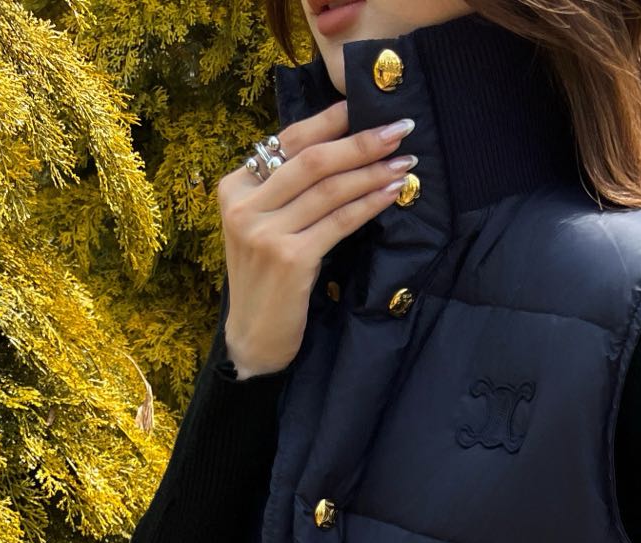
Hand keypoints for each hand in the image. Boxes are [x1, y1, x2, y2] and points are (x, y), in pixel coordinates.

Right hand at [216, 98, 417, 378]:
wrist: (253, 339)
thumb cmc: (267, 281)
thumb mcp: (266, 228)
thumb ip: (287, 191)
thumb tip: (341, 146)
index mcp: (235, 188)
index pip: (288, 142)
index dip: (330, 121)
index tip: (365, 105)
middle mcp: (245, 206)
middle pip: (313, 160)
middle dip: (361, 140)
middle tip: (400, 128)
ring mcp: (265, 233)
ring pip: (329, 189)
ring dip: (372, 171)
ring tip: (405, 162)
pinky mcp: (290, 259)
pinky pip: (339, 222)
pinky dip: (368, 205)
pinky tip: (391, 194)